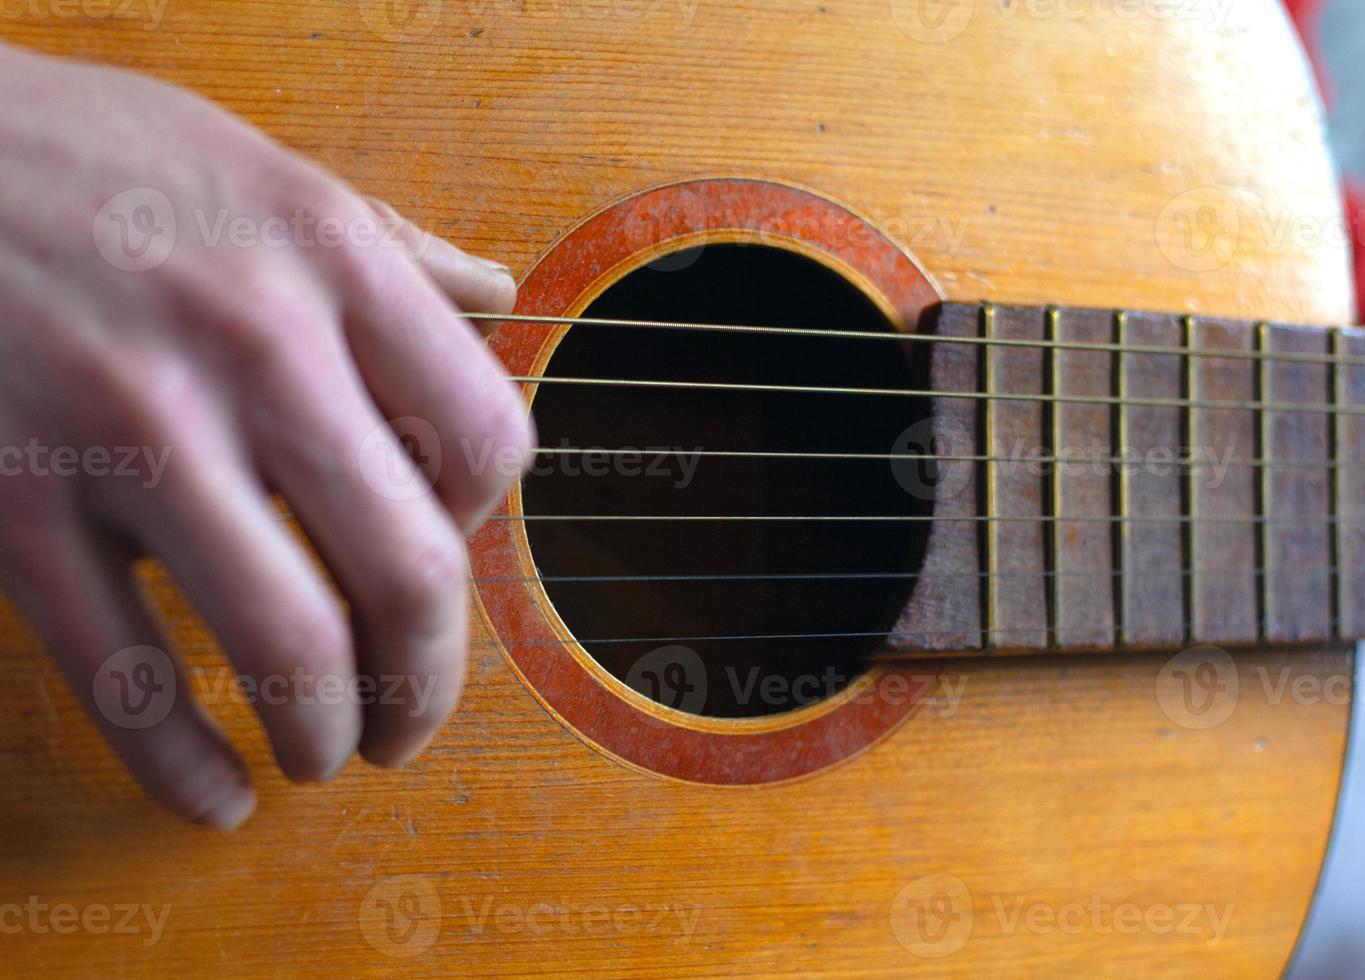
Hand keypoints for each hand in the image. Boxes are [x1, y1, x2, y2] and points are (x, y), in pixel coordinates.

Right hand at [0, 44, 532, 827]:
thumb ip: (390, 245)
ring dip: (326, 735)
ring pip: (286, 644)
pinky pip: (120, 677)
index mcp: (330, 260)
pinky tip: (216, 795)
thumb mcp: (263, 168)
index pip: (486, 439)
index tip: (449, 547)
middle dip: (425, 683)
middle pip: (408, 570)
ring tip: (326, 754)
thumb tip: (493, 301)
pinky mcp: (11, 503)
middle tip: (410, 720)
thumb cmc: (86, 160)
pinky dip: (181, 767)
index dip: (486, 522)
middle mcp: (251, 346)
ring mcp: (127, 431)